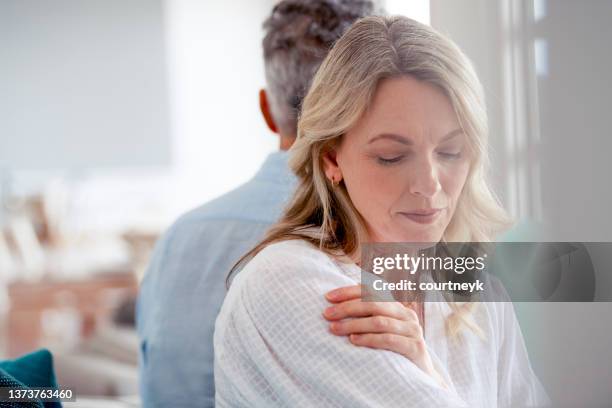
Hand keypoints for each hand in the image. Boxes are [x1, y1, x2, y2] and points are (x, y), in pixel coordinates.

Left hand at [323, 284, 447, 388]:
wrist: (420, 379)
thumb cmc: (393, 353)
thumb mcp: (380, 331)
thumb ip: (366, 318)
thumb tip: (333, 307)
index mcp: (397, 307)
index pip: (372, 291)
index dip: (349, 292)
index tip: (328, 297)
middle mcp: (406, 315)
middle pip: (373, 304)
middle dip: (347, 307)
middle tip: (327, 314)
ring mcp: (413, 330)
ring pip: (379, 321)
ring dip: (353, 324)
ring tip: (334, 328)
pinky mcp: (415, 347)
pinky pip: (389, 339)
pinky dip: (368, 339)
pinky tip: (353, 341)